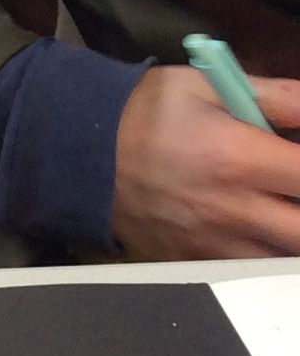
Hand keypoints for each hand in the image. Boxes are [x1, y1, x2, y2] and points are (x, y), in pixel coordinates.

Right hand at [111, 67, 299, 259]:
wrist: (76, 151)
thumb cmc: (145, 112)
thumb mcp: (211, 85)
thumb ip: (279, 97)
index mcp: (240, 159)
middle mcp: (231, 210)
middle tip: (294, 193)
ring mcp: (211, 243)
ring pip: (280, 261)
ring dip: (289, 238)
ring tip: (281, 212)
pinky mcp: (191, 260)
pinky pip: (244, 270)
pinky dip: (262, 255)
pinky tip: (258, 230)